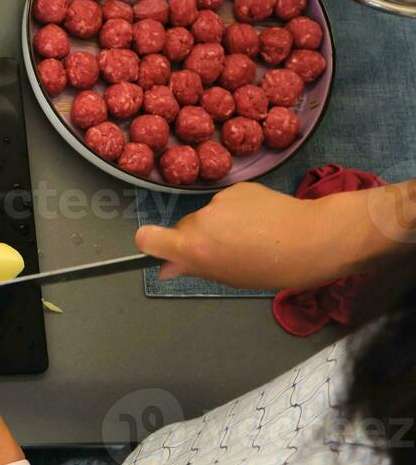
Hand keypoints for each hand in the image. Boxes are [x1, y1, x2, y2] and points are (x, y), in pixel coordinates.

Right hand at [136, 181, 409, 290]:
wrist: (315, 238)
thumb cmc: (272, 269)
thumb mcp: (229, 277)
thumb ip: (195, 267)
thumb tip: (168, 267)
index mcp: (193, 246)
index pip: (148, 238)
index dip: (154, 244)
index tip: (168, 251)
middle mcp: (199, 219)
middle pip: (186, 228)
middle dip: (200, 238)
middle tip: (230, 251)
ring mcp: (219, 200)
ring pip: (210, 215)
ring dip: (222, 224)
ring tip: (254, 235)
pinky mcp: (240, 187)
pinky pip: (229, 202)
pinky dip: (240, 210)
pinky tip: (264, 219)